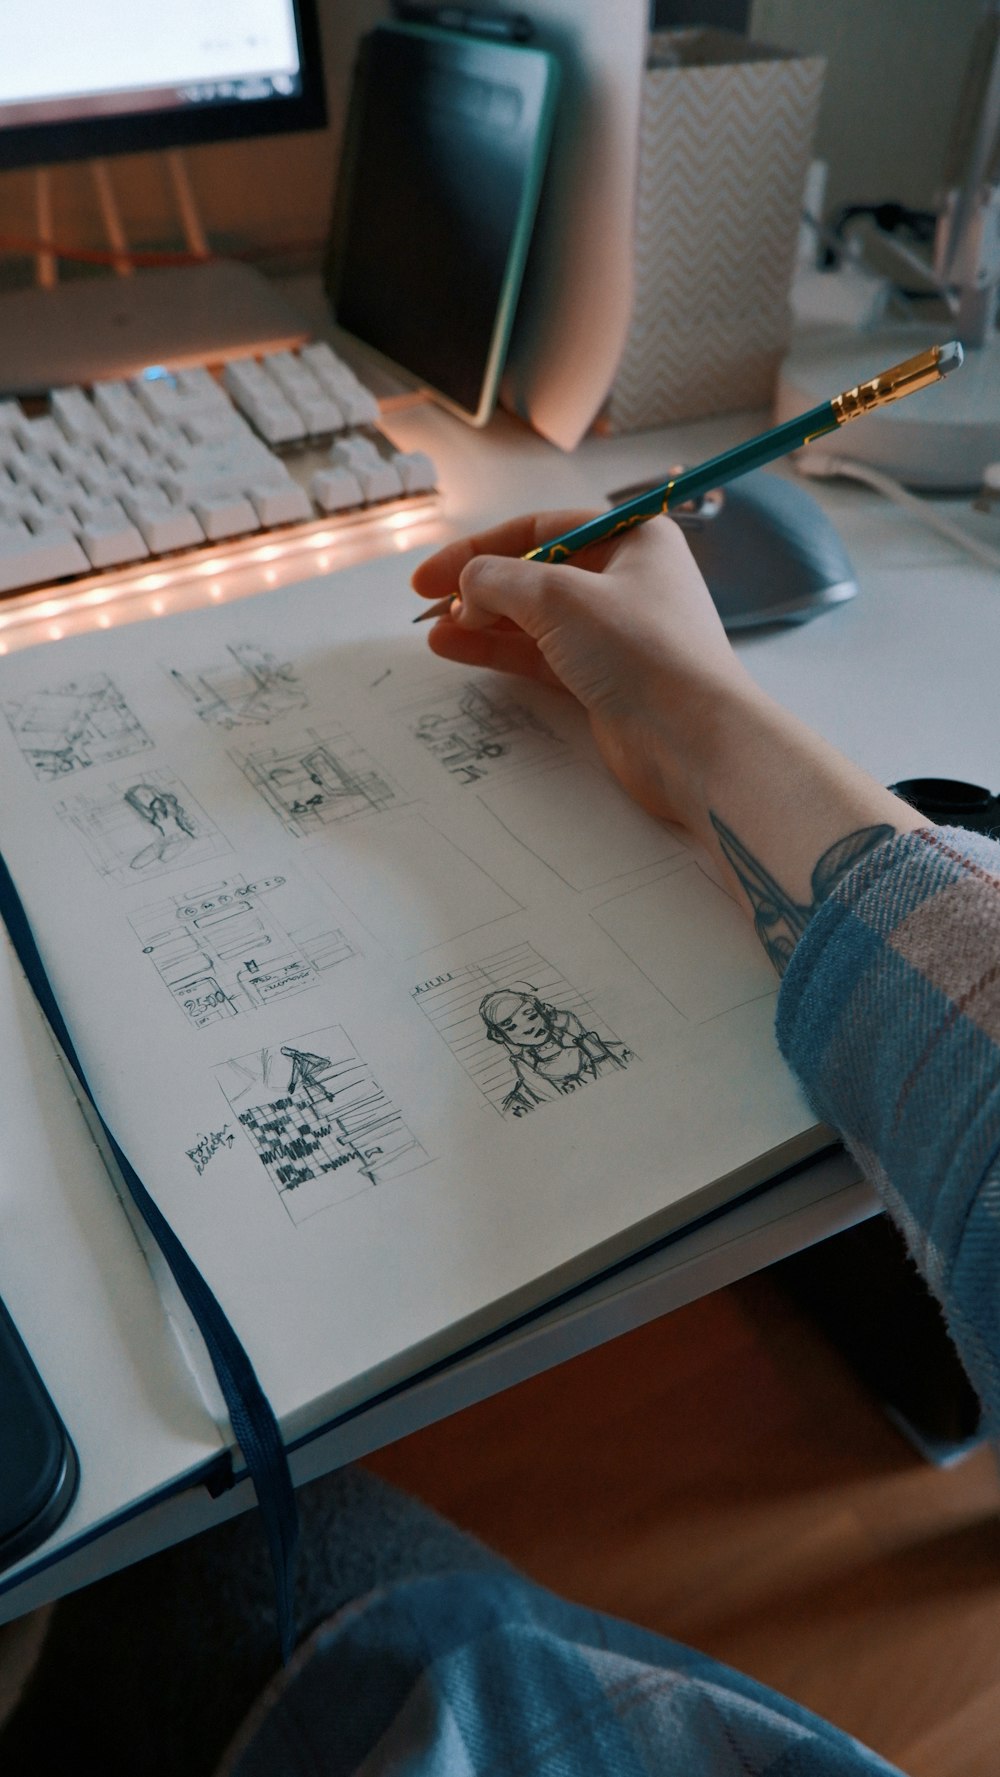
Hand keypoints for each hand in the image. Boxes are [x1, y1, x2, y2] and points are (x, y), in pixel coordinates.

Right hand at [411, 510, 752, 838]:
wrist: (692, 739)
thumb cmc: (643, 652)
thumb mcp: (558, 597)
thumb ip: (499, 581)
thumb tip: (467, 586)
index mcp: (632, 537)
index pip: (542, 528)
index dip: (480, 548)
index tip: (431, 574)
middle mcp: (627, 580)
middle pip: (536, 573)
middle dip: (481, 588)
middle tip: (428, 604)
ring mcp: (616, 634)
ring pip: (535, 619)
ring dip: (483, 623)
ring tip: (435, 633)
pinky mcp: (605, 679)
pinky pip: (542, 655)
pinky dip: (501, 652)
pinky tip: (458, 649)